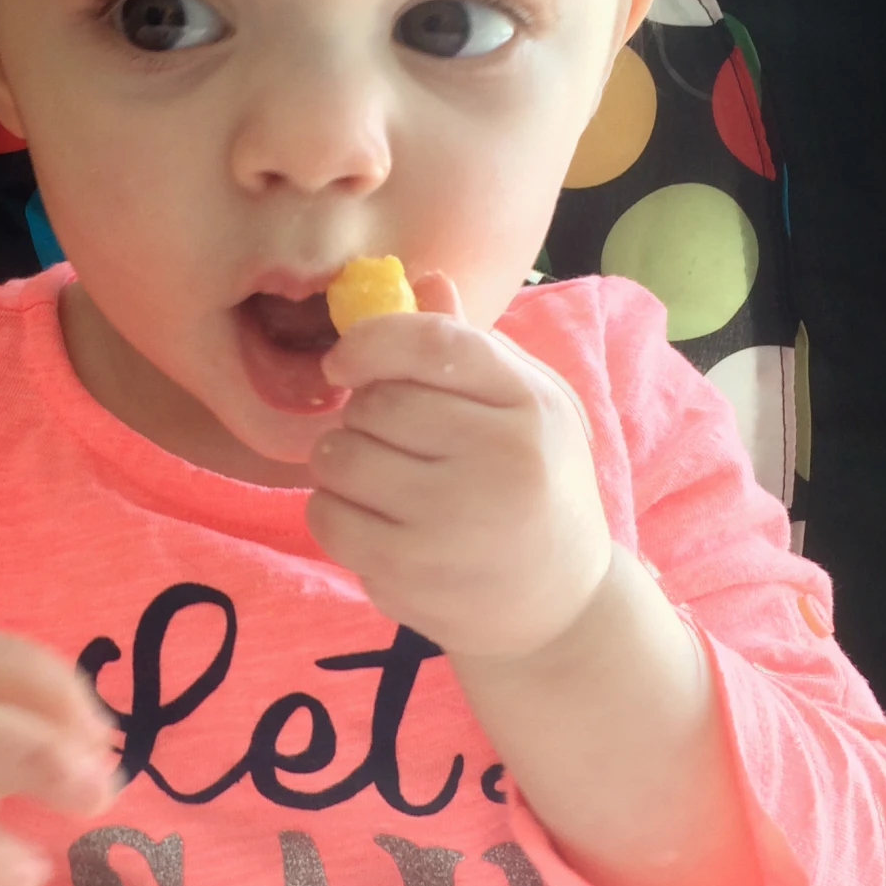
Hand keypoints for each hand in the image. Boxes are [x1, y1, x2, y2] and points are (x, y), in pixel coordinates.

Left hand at [305, 273, 611, 662]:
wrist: (559, 606)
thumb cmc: (533, 485)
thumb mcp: (524, 408)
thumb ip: (468, 348)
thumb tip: (423, 279)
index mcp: (528, 402)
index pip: (429, 342)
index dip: (370, 341)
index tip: (345, 362)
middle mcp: (497, 458)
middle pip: (375, 403)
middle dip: (362, 414)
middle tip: (388, 441)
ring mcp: (452, 522)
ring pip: (340, 456)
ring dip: (342, 462)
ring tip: (379, 480)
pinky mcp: (410, 574)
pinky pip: (326, 516)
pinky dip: (332, 512)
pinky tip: (370, 521)